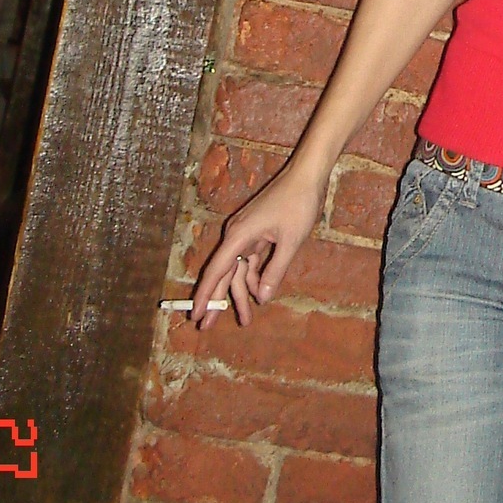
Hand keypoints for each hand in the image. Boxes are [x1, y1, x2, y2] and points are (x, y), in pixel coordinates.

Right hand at [191, 162, 326, 327]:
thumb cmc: (298, 204)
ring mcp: (245, 234)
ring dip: (241, 293)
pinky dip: (254, 277)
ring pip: (238, 270)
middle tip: (207, 327)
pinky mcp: (255, 233)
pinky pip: (249, 261)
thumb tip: (262, 297)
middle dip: (216, 300)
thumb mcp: (290, 241)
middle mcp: (236, 235)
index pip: (216, 271)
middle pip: (223, 274)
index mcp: (239, 236)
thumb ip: (275, 270)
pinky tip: (259, 294)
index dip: (205, 294)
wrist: (306, 176)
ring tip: (245, 319)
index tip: (196, 314)